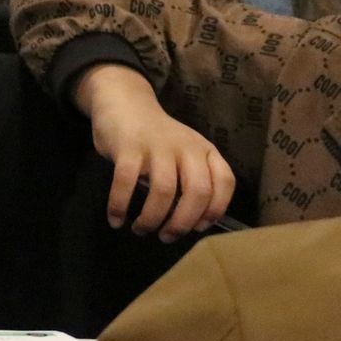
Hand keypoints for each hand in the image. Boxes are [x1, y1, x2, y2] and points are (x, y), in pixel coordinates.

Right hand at [75, 64, 236, 239]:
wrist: (126, 103)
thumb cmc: (157, 139)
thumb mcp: (184, 153)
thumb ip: (191, 180)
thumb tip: (190, 224)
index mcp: (204, 150)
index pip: (224, 182)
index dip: (215, 210)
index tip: (198, 228)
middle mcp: (186, 147)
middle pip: (197, 192)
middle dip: (182, 223)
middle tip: (167, 237)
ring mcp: (158, 145)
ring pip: (164, 191)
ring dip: (151, 219)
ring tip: (142, 230)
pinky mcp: (129, 146)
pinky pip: (126, 182)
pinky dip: (119, 206)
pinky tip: (116, 219)